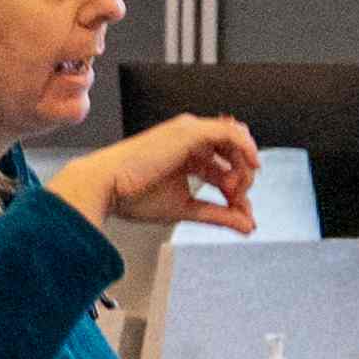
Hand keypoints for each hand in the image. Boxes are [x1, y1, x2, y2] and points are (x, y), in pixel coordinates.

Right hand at [31, 112, 265, 244]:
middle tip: (237, 203)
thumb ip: (218, 215)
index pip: (222, 167)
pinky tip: (252, 166)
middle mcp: (189, 139)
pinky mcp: (190, 131)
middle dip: (242, 179)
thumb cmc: (132, 196)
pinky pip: (230, 133)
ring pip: (235, 141)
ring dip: (243, 167)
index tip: (239, 212)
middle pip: (233, 153)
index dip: (236, 189)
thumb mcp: (185, 207)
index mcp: (184, 154)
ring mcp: (190, 132)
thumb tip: (247, 226)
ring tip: (236, 192)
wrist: (105, 187)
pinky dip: (246, 148)